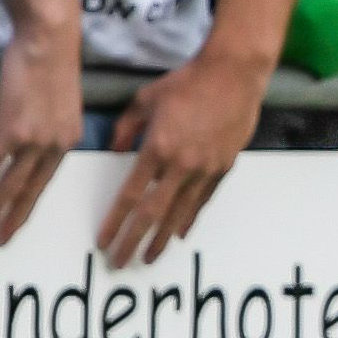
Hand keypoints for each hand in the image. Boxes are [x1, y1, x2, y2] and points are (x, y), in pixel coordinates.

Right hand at [0, 27, 80, 244]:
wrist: (49, 42)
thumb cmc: (51, 65)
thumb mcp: (58, 104)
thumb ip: (45, 127)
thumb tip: (23, 141)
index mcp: (68, 141)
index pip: (46, 181)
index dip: (29, 204)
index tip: (18, 222)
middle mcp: (56, 147)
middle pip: (31, 191)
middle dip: (13, 218)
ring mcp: (36, 141)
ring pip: (10, 184)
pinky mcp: (14, 131)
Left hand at [97, 49, 267, 266]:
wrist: (233, 74)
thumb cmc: (187, 82)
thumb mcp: (145, 100)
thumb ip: (125, 128)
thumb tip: (113, 151)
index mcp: (156, 148)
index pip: (130, 195)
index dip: (115, 222)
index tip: (104, 242)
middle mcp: (181, 164)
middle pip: (153, 213)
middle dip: (135, 241)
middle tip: (122, 262)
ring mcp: (206, 167)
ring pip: (181, 212)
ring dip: (162, 238)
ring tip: (150, 257)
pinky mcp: (225, 166)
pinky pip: (204, 199)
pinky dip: (190, 218)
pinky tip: (180, 233)